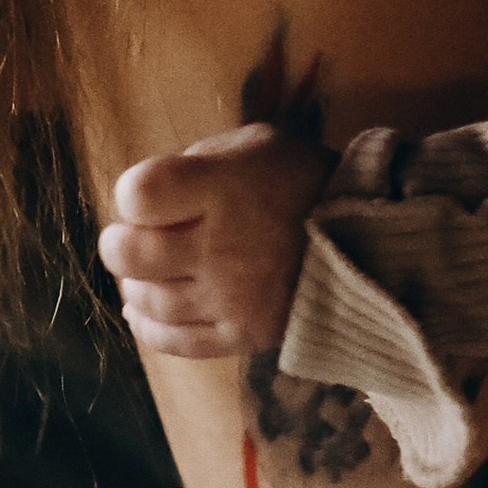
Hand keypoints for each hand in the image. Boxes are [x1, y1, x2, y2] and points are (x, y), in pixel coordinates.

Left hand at [100, 118, 333, 360]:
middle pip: (132, 254)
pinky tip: (142, 311)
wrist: (368, 239)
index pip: (140, 195)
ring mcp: (229, 297)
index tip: (144, 197)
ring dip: (136, 285)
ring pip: (150, 300)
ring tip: (144, 271)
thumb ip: (200, 163)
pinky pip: (175, 341)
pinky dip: (148, 327)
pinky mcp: (240, 336)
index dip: (130, 195)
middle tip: (127, 239)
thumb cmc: (303, 182)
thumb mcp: (256, 146)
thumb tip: (151, 196)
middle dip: (119, 244)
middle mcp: (220, 246)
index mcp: (222, 188)